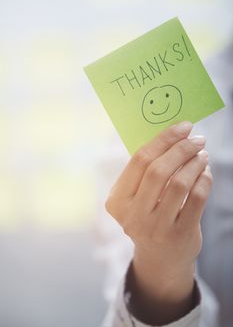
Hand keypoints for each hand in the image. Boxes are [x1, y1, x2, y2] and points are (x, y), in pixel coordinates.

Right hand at [105, 122, 212, 324]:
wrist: (160, 258)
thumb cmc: (149, 217)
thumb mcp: (137, 197)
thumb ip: (146, 172)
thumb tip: (173, 137)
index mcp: (117, 201)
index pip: (139, 160)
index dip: (163, 140)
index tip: (182, 127)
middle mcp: (132, 215)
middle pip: (158, 170)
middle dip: (181, 148)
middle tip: (197, 139)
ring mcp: (155, 228)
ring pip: (179, 183)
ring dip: (195, 163)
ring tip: (202, 155)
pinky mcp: (179, 235)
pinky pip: (197, 199)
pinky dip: (204, 180)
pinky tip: (205, 172)